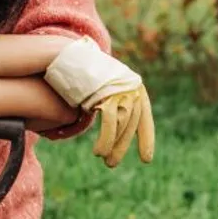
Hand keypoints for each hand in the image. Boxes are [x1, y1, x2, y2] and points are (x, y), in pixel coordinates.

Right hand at [44, 37, 155, 166]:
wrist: (71, 55)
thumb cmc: (84, 75)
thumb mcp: (103, 90)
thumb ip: (112, 105)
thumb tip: (115, 128)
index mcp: (133, 86)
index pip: (144, 116)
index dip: (146, 137)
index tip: (146, 159)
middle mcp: (130, 87)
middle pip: (131, 123)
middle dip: (122, 145)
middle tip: (113, 163)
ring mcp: (120, 90)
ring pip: (122, 125)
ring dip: (114, 146)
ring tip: (106, 160)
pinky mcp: (107, 95)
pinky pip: (110, 122)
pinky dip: (106, 139)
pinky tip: (99, 152)